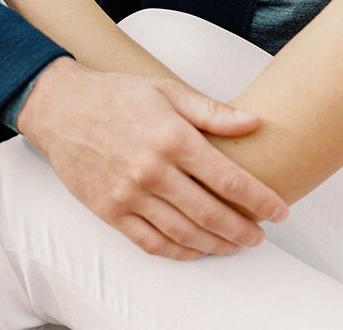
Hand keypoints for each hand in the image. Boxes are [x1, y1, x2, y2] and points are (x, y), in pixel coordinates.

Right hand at [18, 57, 287, 260]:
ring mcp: (130, 194)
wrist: (62, 108)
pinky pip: (152, 243)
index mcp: (172, 137)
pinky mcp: (111, 211)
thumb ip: (212, 112)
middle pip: (211, 213)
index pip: (228, 178)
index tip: (280, 210)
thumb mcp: (167, 90)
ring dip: (216, 244)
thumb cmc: (118, 95)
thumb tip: (254, 123)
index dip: (260, 199)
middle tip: (261, 235)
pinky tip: (197, 250)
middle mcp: (153, 170)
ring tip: (236, 245)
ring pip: (185, 233)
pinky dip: (180, 252)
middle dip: (243, 229)